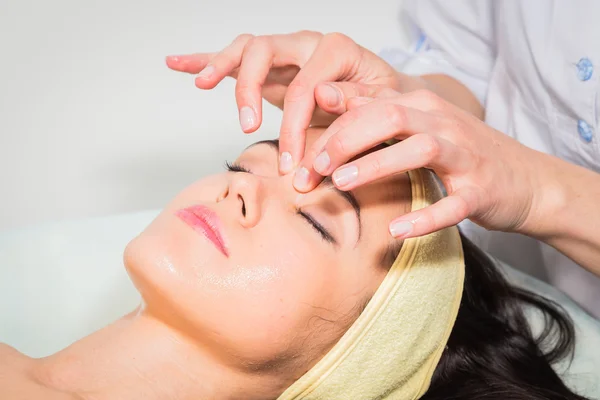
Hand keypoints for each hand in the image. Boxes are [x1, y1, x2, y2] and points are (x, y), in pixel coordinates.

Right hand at [165, 31, 427, 172]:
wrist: (383, 94)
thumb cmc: (381, 101)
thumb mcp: (380, 104)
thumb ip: (356, 101)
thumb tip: (324, 97)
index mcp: (335, 51)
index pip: (303, 85)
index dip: (295, 126)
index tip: (291, 163)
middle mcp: (305, 44)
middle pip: (264, 51)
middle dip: (250, 90)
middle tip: (249, 129)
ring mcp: (285, 52)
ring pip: (245, 48)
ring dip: (220, 64)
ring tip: (201, 83)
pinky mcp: (270, 66)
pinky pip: (233, 57)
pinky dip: (204, 59)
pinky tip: (177, 63)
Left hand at [294, 88, 541, 238]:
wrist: (526, 179)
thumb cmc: (460, 153)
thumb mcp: (418, 125)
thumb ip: (375, 110)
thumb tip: (327, 96)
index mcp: (423, 107)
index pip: (370, 106)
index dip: (331, 128)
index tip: (301, 156)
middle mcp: (444, 124)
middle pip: (390, 116)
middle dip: (346, 139)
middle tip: (314, 168)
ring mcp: (466, 156)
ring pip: (420, 150)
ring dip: (378, 165)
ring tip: (343, 184)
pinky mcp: (481, 191)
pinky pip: (453, 204)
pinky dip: (425, 217)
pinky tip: (396, 230)